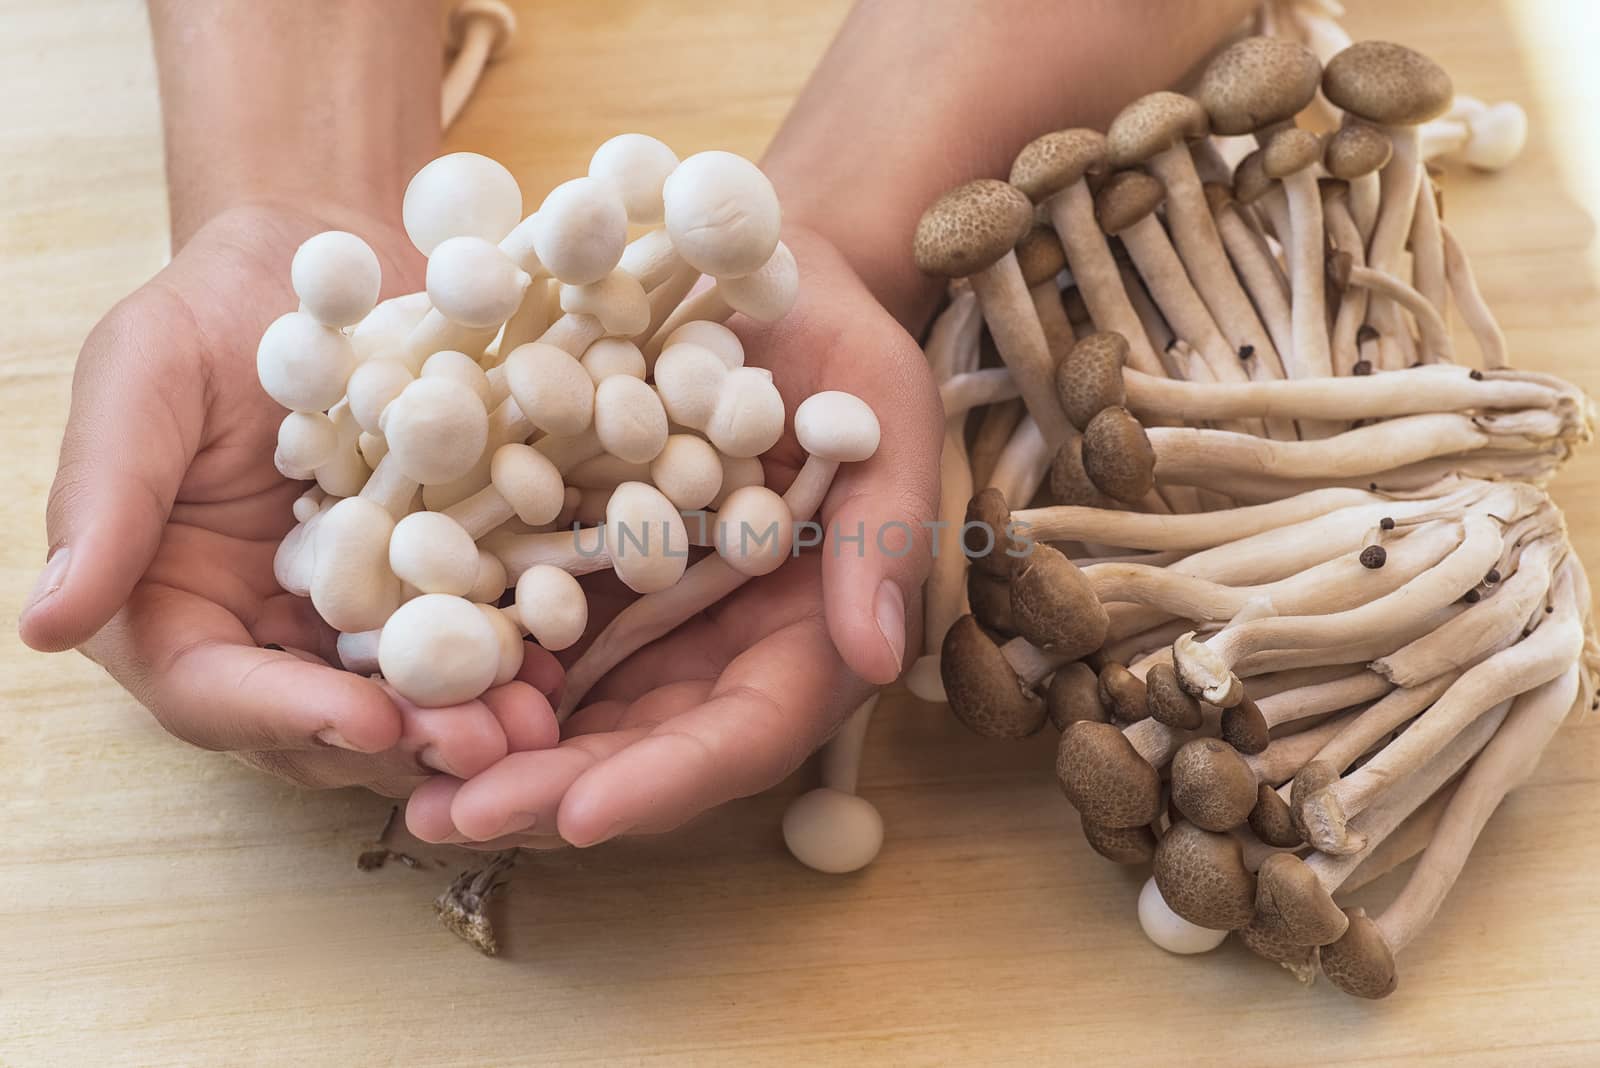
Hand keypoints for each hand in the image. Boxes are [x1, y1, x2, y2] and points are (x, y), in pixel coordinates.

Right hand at [18, 201, 561, 794]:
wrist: (324, 264)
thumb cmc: (208, 313)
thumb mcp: (139, 379)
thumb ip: (103, 498)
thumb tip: (46, 627)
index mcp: (169, 604)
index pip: (213, 693)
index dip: (286, 717)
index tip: (366, 723)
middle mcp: (263, 631)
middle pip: (323, 717)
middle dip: (403, 742)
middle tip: (484, 750)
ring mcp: (355, 616)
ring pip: (405, 694)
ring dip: (469, 720)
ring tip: (536, 724)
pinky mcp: (432, 583)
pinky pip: (470, 633)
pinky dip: (511, 656)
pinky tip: (561, 662)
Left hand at [406, 225, 943, 846]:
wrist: (754, 274)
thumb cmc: (842, 342)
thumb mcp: (883, 417)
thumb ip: (884, 536)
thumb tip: (877, 661)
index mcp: (805, 635)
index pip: (745, 733)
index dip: (669, 781)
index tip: (582, 814)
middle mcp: (717, 645)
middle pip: (639, 745)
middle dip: (549, 790)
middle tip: (447, 816)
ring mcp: (641, 611)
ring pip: (570, 708)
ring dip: (491, 750)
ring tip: (401, 778)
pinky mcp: (577, 563)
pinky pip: (519, 626)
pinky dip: (467, 660)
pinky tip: (394, 677)